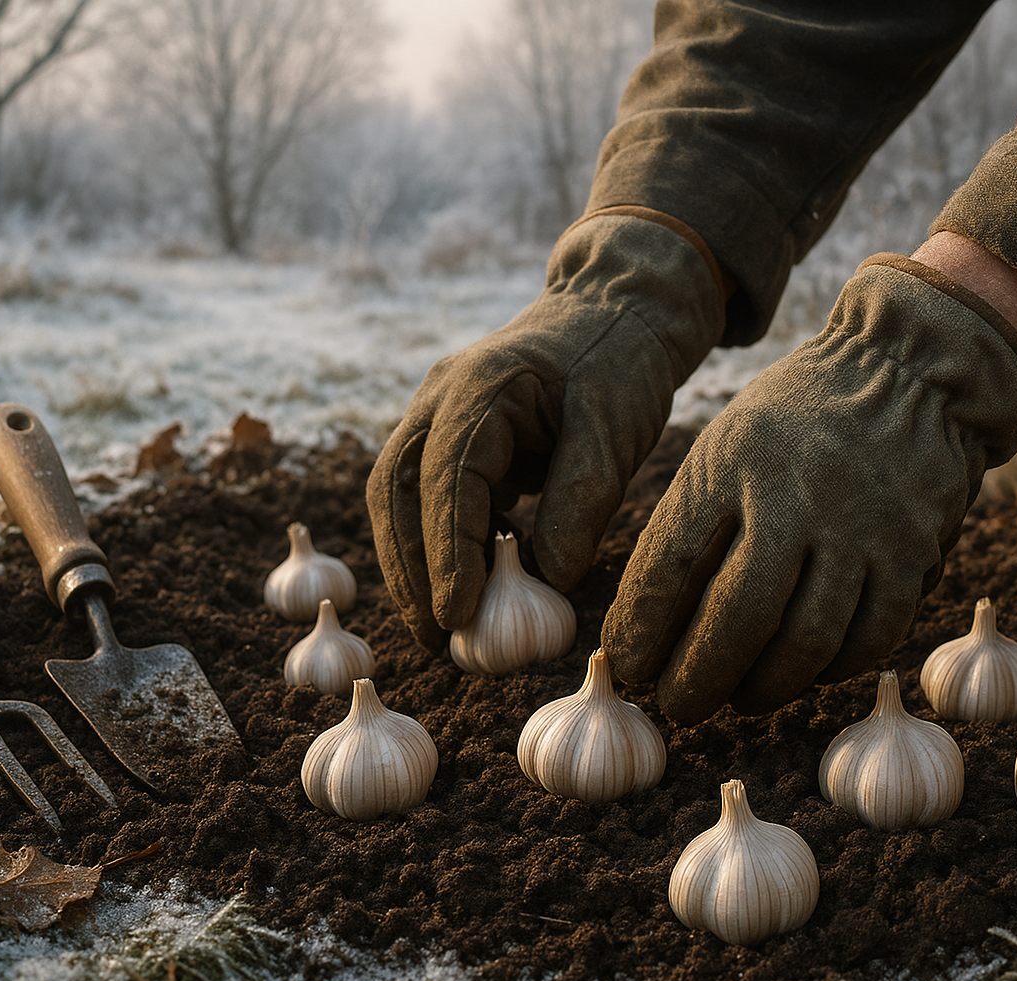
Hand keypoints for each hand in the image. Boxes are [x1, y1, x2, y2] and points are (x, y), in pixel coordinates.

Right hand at [367, 210, 726, 650]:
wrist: (617, 306)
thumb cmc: (621, 360)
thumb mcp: (616, 426)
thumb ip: (582, 499)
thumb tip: (549, 577)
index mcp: (479, 385)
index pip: (445, 480)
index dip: (446, 553)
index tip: (456, 615)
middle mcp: (440, 397)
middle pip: (396, 490)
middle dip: (409, 568)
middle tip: (435, 637)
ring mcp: (437, 413)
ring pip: (398, 495)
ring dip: (412, 562)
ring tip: (439, 626)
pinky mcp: (451, 435)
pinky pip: (425, 495)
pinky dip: (435, 542)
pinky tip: (461, 587)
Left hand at [601, 254, 1016, 724]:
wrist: (910, 373)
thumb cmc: (795, 423)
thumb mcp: (726, 447)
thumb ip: (689, 526)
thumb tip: (643, 624)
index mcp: (734, 462)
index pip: (672, 564)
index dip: (643, 627)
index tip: (627, 664)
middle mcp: (798, 497)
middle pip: (739, 616)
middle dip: (698, 675)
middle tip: (676, 704)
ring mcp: (862, 529)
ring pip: (807, 642)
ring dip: (763, 687)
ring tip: (736, 698)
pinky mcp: (913, 554)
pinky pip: (869, 640)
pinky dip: (829, 671)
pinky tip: (802, 675)